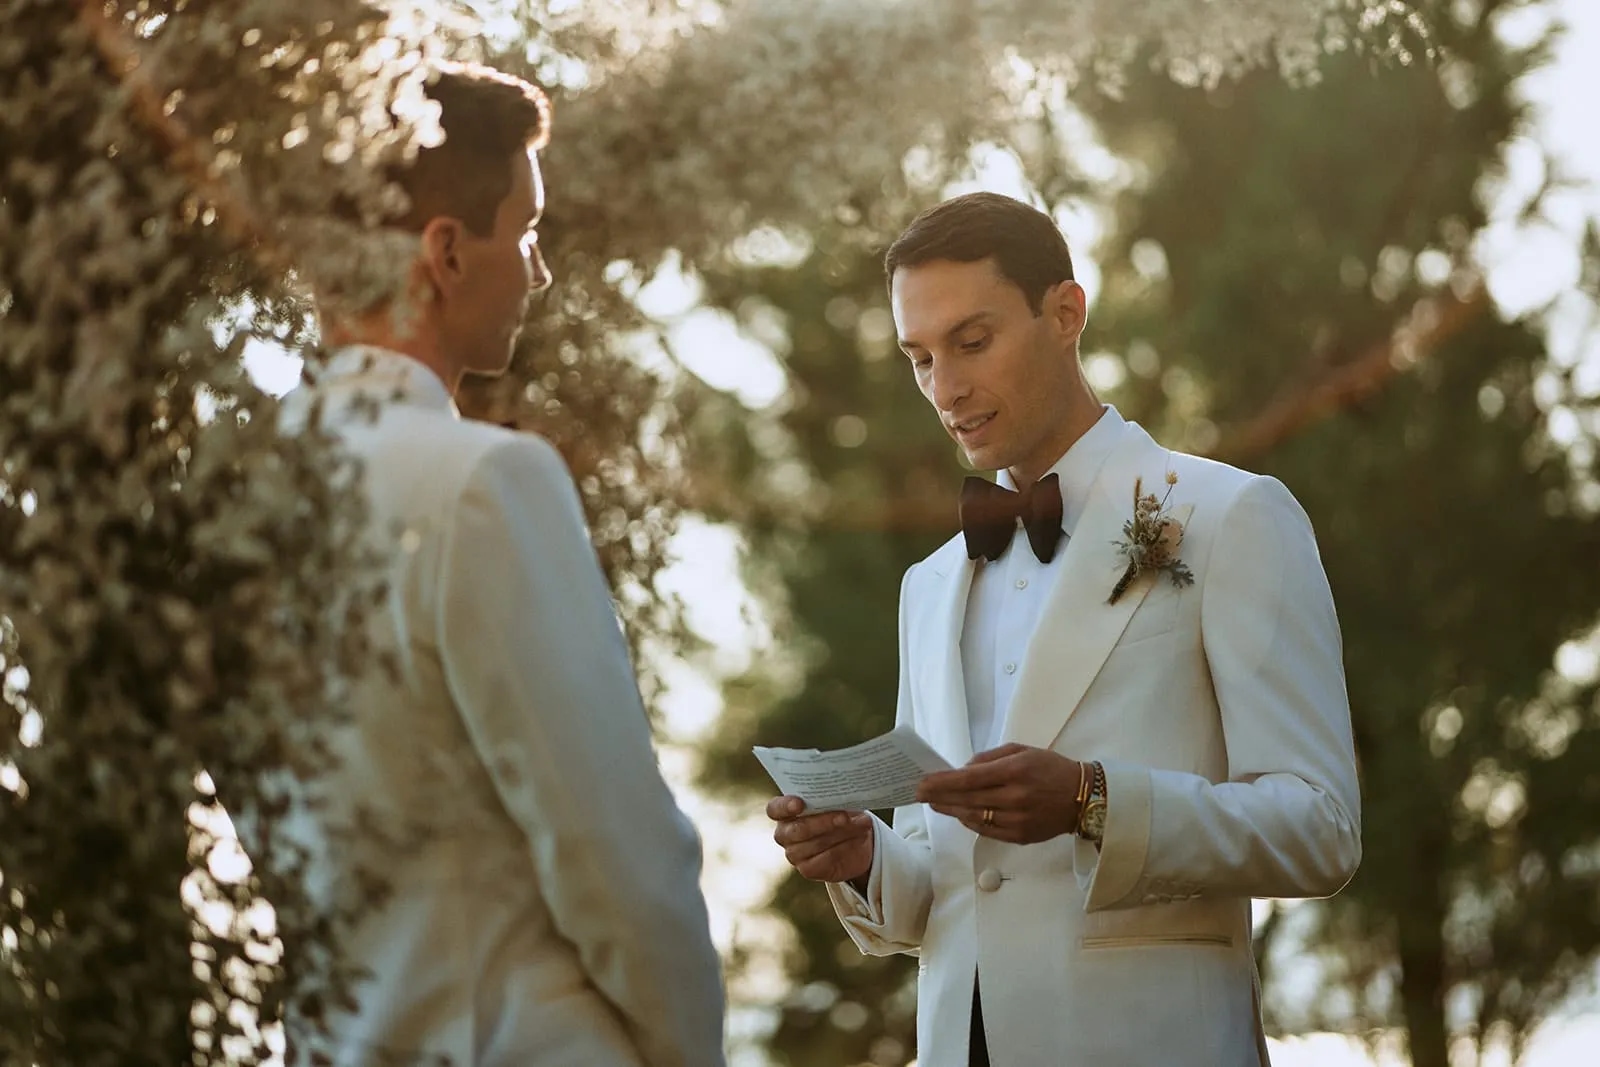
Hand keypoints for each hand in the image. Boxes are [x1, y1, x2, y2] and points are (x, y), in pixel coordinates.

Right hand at [768, 795, 874, 883]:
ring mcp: (794, 854)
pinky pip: (826, 858)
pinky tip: (857, 840)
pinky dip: (844, 847)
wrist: (855, 842)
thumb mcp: (836, 802)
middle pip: (798, 829)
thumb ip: (833, 799)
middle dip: (823, 821)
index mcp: (784, 812)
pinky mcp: (808, 869)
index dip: (784, 806)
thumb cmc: (840, 814)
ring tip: (862, 824)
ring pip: (815, 843)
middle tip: (845, 816)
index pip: (775, 809)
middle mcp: (785, 834)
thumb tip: (845, 797)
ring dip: (841, 833)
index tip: (799, 803)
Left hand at [916, 743, 1084, 843]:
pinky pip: (987, 830)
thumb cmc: (1050, 768)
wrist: (1083, 798)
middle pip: (967, 800)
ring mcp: (1017, 821)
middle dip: (939, 797)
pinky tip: (960, 814)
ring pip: (974, 817)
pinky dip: (970, 822)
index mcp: (1015, 771)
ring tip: (935, 804)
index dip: (942, 782)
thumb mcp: (1022, 750)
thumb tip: (962, 769)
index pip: (969, 779)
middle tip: (919, 794)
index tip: (922, 782)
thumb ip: (990, 758)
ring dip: (951, 810)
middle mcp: (1015, 797)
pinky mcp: (1020, 837)